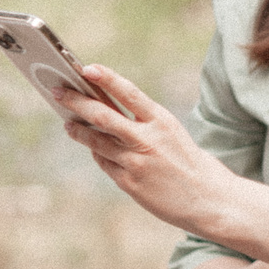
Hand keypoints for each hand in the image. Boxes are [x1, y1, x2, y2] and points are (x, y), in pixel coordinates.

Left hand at [47, 65, 240, 232]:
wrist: (211, 201)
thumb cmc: (190, 163)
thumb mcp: (171, 134)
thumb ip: (142, 125)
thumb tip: (105, 118)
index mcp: (161, 121)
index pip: (128, 92)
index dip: (106, 79)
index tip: (87, 68)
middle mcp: (146, 140)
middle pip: (103, 115)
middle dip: (76, 102)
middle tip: (58, 92)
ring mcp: (136, 163)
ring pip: (96, 141)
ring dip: (79, 131)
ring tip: (68, 123)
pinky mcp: (129, 184)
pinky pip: (105, 164)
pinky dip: (98, 155)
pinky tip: (94, 150)